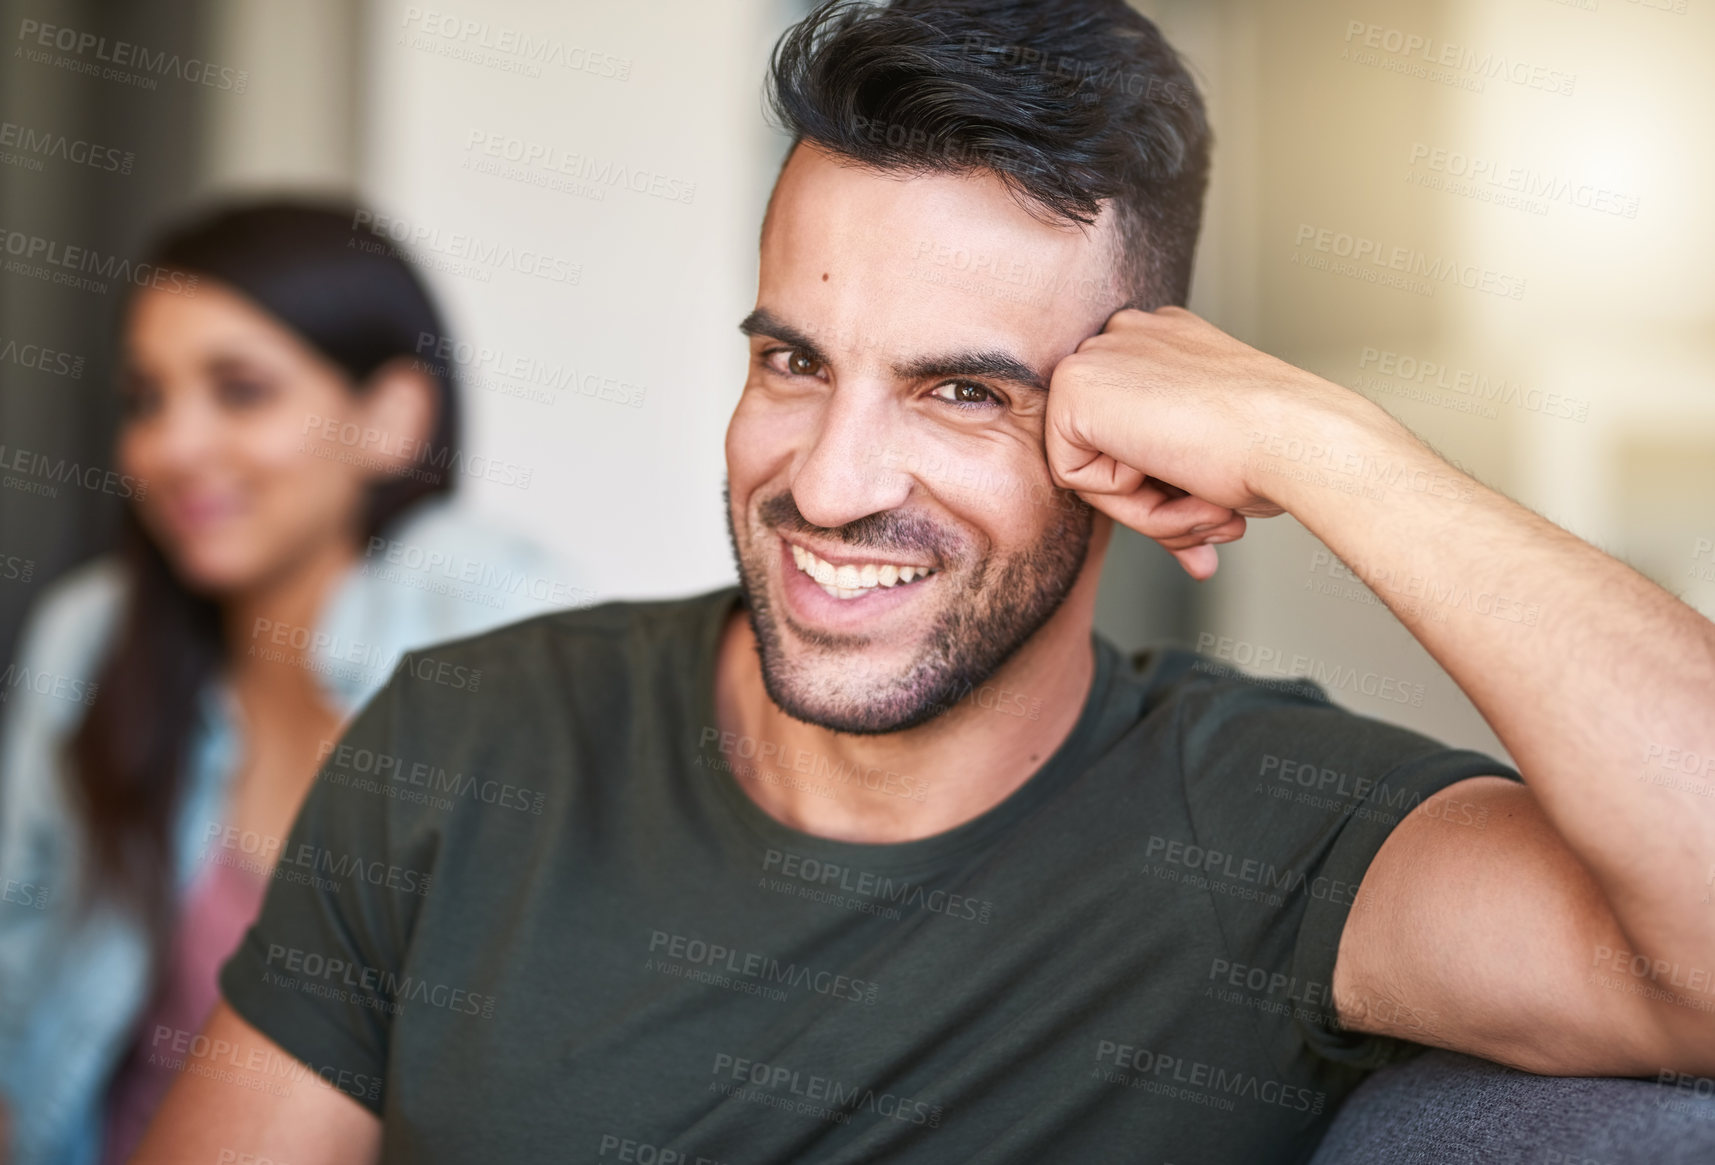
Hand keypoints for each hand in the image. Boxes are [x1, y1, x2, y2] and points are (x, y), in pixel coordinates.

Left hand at [1044, 306, 1355, 578]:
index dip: (1170, 490)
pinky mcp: (1074, 385)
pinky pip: (1072, 477)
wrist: (1295, 437)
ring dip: (1152, 511)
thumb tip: (1192, 543)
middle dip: (1160, 507)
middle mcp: (1130, 338)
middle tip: (1216, 521)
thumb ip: (1184, 483)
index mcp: (1167, 342)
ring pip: (1093, 471)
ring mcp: (1100, 354)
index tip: (1217, 512)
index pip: (1134, 434)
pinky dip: (1123, 500)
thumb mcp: (1219, 452)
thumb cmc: (1279, 447)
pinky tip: (1170, 469)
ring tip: (1207, 504)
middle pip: (1109, 453)